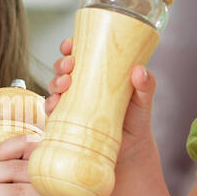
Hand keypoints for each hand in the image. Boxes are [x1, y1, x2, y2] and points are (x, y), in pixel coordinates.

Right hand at [45, 36, 158, 167]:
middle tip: (70, 65)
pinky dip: (50, 104)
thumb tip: (139, 70)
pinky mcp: (67, 121)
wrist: (131, 150)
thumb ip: (146, 84)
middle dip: (61, 64)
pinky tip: (56, 103)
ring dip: (55, 81)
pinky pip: (52, 110)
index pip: (80, 54)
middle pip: (63, 69)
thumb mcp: (144, 98)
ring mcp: (73, 104)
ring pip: (54, 87)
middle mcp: (82, 86)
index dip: (70, 46)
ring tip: (65, 84)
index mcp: (98, 73)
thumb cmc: (136, 119)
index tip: (70, 44)